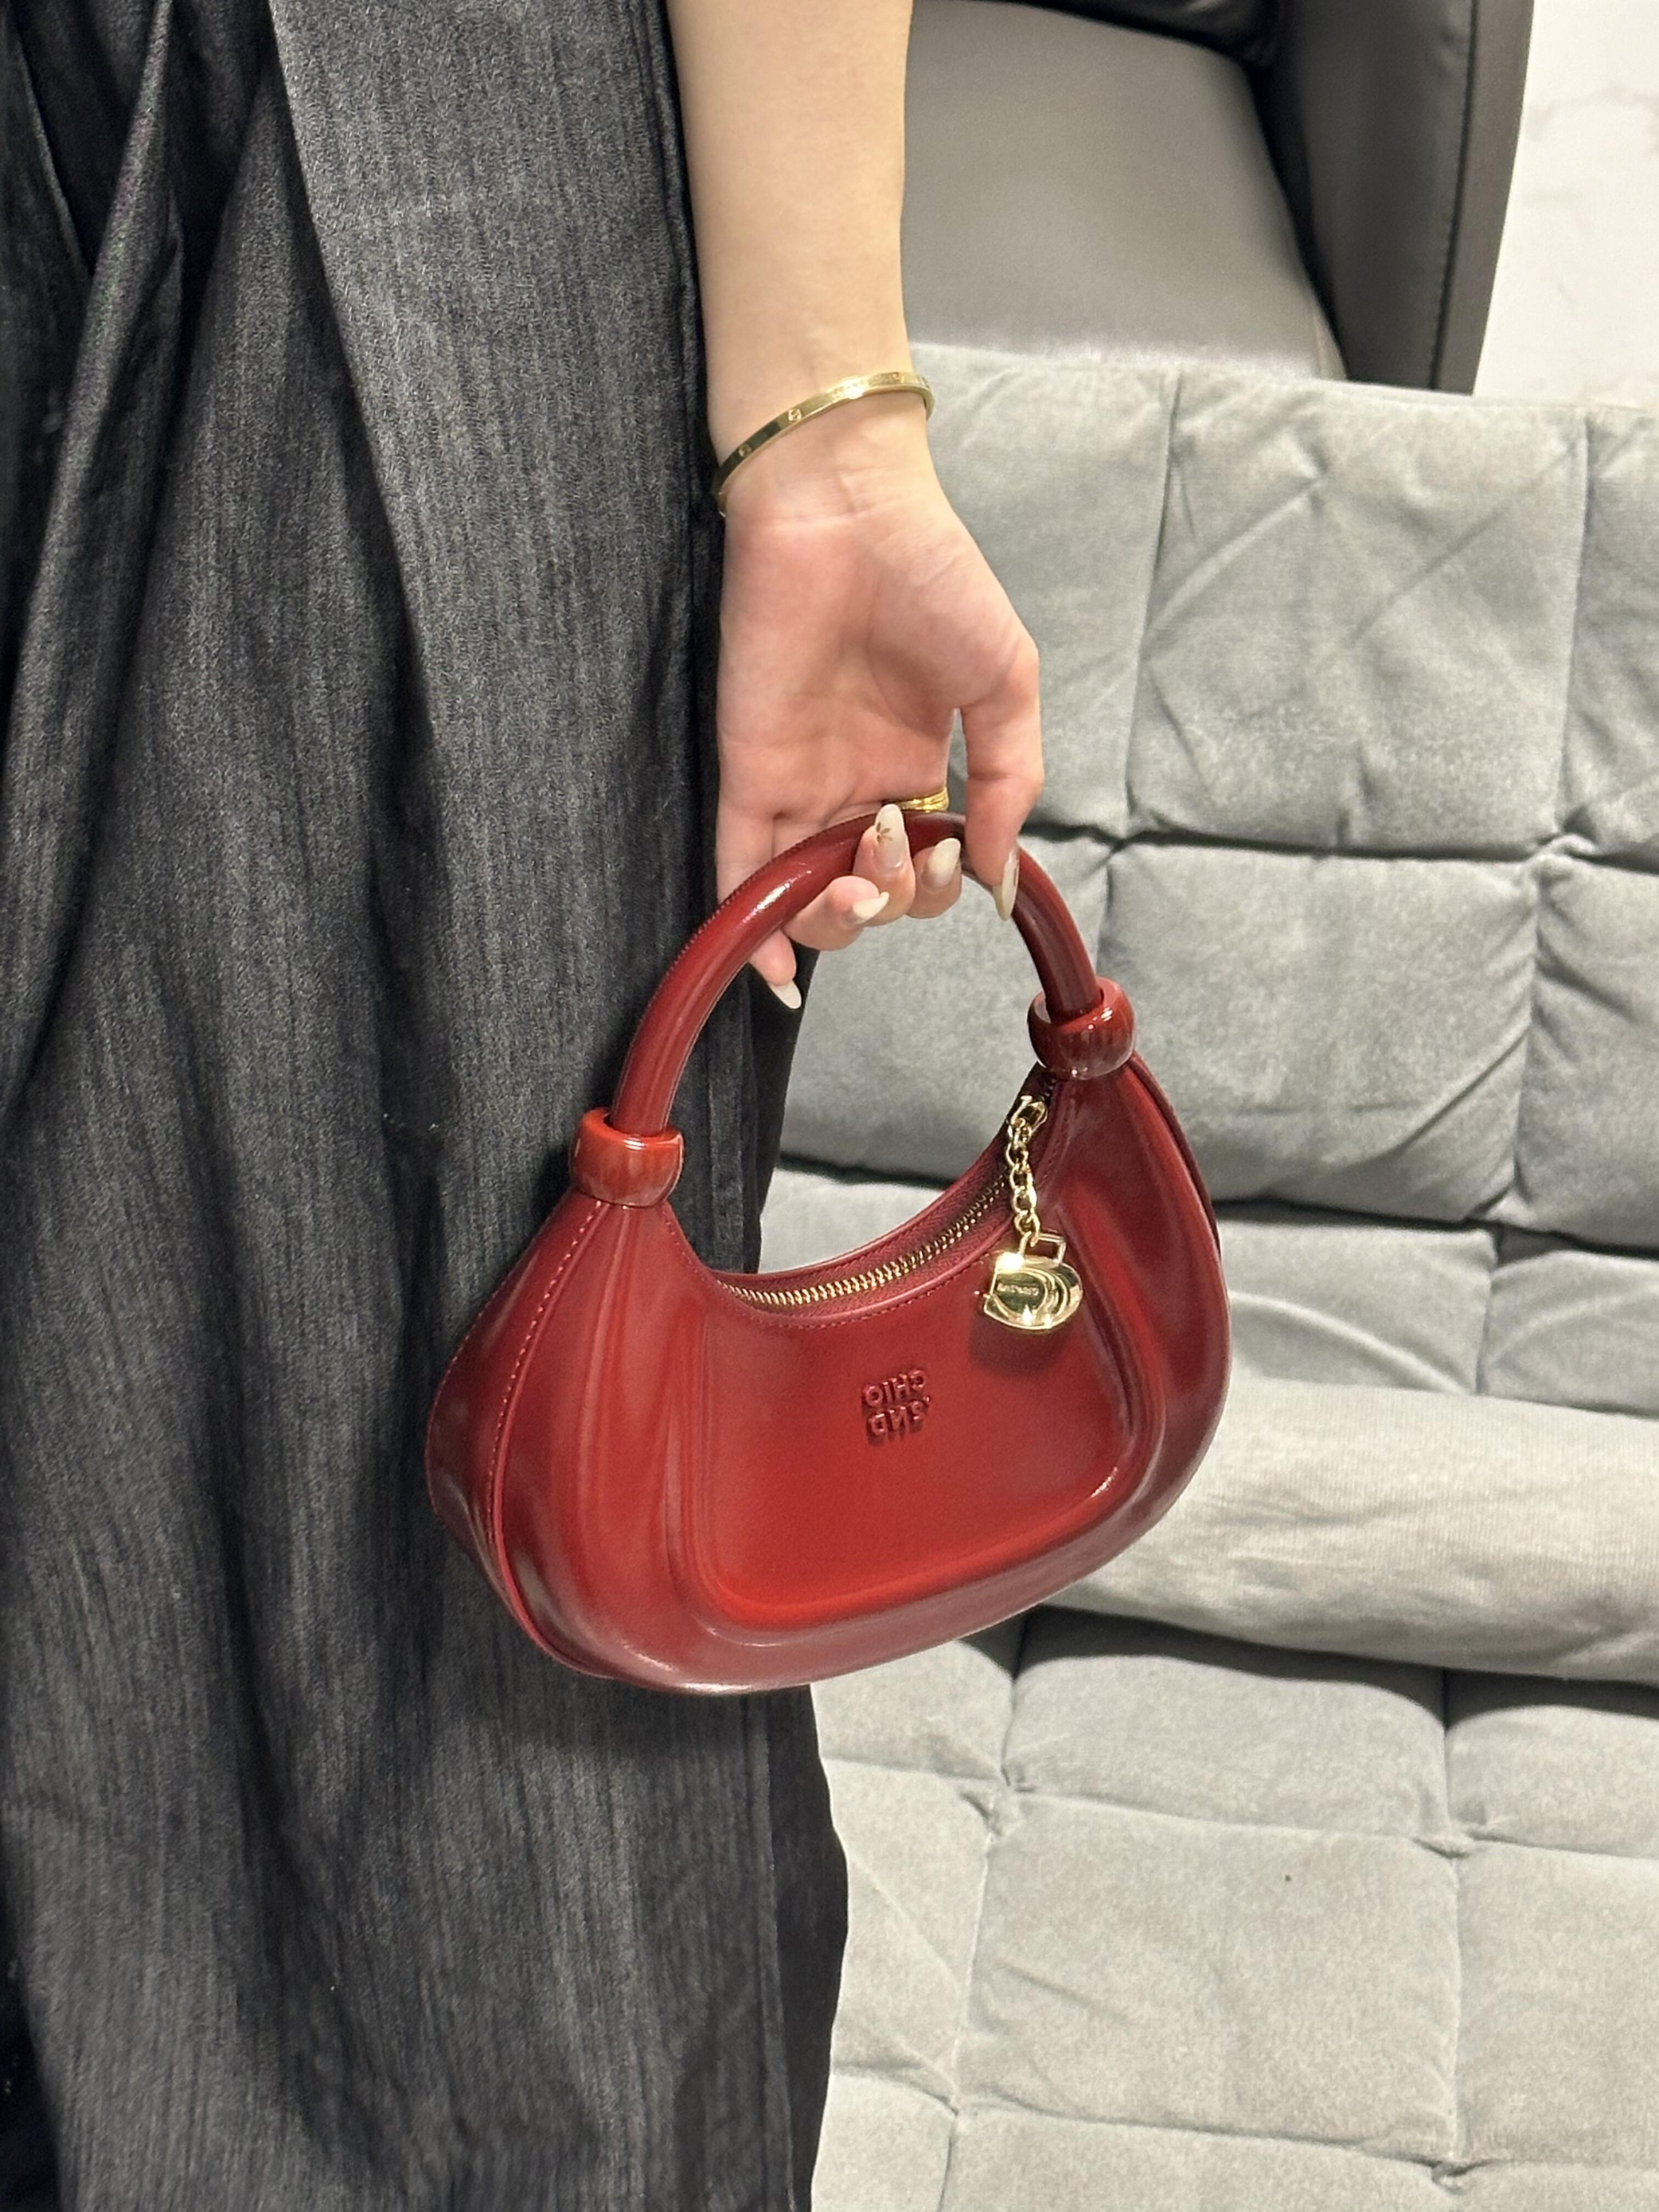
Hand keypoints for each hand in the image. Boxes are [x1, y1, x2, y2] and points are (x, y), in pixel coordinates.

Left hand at [713, 392, 1042, 1001]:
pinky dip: (752, 925)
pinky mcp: (746, 769)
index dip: (944, 885)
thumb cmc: (933, 575)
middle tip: (901, 851)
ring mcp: (798, 781)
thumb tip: (999, 876)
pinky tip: (774, 972)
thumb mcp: (1006, 682)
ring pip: (804, 895)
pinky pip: (737, 866)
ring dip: (837, 923)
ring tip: (857, 886)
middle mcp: (855, 785)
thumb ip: (1010, 780)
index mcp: (916, 767)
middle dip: (893, 902)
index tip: (958, 850)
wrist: (850, 509)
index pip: (928, 867)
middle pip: (869, 891)